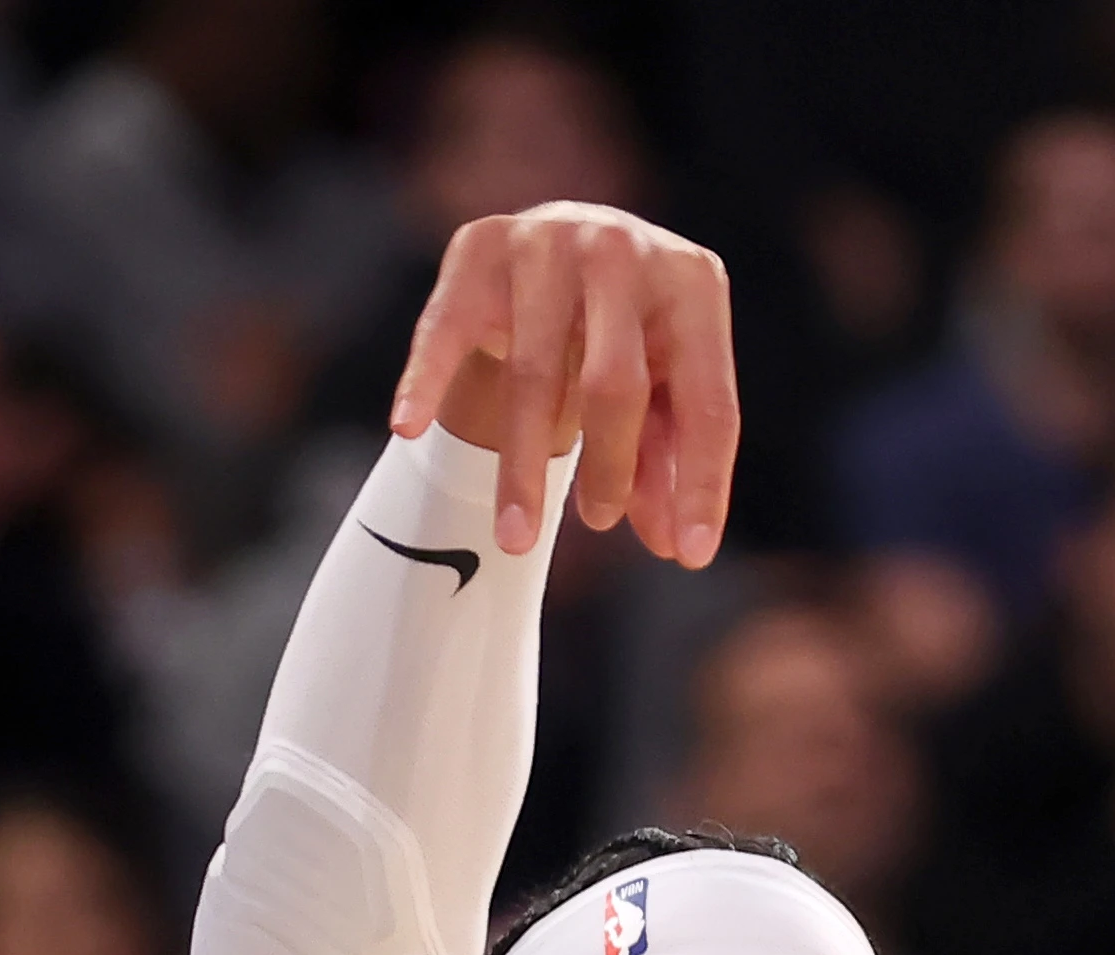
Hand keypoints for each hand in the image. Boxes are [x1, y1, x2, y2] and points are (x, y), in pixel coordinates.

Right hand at [391, 203, 736, 564]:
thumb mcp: (663, 388)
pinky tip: (408, 428)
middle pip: (615, 386)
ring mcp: (548, 241)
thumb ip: (668, 462)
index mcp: (694, 287)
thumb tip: (675, 546)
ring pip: (534, 375)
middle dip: (609, 469)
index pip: (706, 402)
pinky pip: (447, 329)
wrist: (567, 238)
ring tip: (517, 539)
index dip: (701, 484)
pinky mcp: (480, 247)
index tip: (689, 557)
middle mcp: (624, 251)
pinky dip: (426, 380)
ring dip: (523, 467)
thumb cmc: (627, 333)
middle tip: (597, 522)